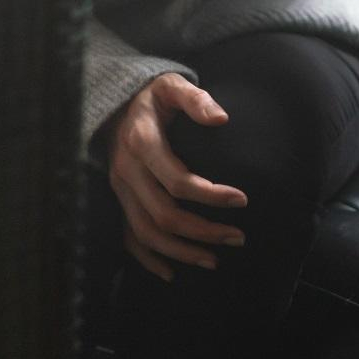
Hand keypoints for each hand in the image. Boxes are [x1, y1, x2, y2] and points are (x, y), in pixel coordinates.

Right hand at [105, 73, 248, 280]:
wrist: (116, 103)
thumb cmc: (154, 95)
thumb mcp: (172, 85)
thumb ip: (196, 98)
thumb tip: (221, 118)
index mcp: (142, 143)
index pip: (178, 181)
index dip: (211, 195)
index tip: (242, 200)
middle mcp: (126, 171)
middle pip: (164, 215)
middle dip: (203, 231)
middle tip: (238, 237)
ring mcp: (119, 190)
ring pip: (146, 233)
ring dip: (181, 251)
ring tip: (215, 260)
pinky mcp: (117, 201)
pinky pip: (127, 238)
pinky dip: (148, 259)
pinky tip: (172, 273)